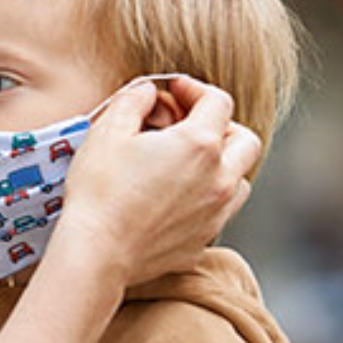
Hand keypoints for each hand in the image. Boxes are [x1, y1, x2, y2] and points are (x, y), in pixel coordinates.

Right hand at [57, 76, 261, 290]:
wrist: (97, 253)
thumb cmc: (99, 192)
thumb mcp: (107, 131)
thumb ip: (133, 100)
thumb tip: (148, 92)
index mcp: (199, 144)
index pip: (217, 101)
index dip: (195, 89)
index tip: (175, 92)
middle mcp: (219, 178)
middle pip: (245, 140)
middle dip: (222, 126)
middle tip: (190, 126)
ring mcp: (215, 213)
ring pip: (240, 179)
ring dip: (223, 165)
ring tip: (189, 164)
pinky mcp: (201, 242)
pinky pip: (218, 213)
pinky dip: (206, 199)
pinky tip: (176, 198)